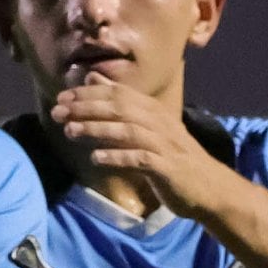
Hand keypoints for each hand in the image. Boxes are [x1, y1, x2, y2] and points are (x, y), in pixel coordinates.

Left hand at [48, 75, 241, 220]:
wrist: (209, 188)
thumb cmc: (174, 158)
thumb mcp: (147, 128)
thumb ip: (121, 105)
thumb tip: (94, 79)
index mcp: (154, 111)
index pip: (119, 94)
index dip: (89, 94)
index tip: (61, 97)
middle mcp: (159, 122)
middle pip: (120, 108)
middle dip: (86, 107)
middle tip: (57, 111)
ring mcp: (164, 144)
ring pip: (128, 131)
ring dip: (97, 129)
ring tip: (70, 131)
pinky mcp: (167, 167)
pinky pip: (140, 159)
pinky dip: (118, 157)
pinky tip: (96, 158)